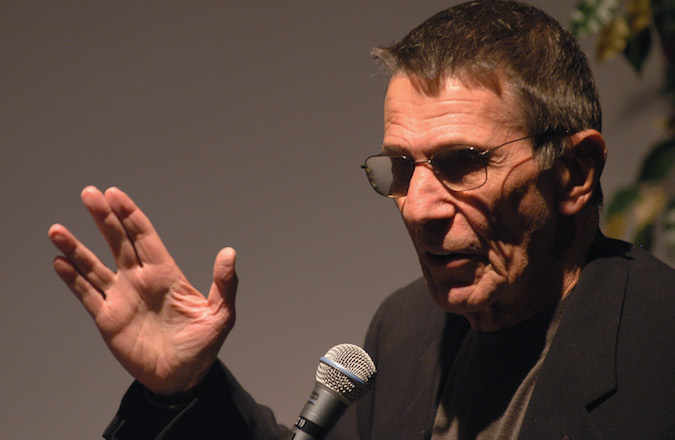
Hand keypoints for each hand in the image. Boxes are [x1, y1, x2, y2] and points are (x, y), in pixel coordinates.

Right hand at [49, 186, 236, 394]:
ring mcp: (122, 298)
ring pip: (94, 266)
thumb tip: (229, 253)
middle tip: (89, 194)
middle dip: (104, 218)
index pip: (145, 237)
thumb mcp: (221, 314)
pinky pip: (86, 294)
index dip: (130, 215)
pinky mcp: (108, 319)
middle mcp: (140, 280)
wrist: (181, 379)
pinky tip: (60, 263)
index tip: (115, 194)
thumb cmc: (202, 346)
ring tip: (57, 230)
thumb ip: (225, 284)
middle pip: (117, 242)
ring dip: (77, 248)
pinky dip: (72, 279)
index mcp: (166, 274)